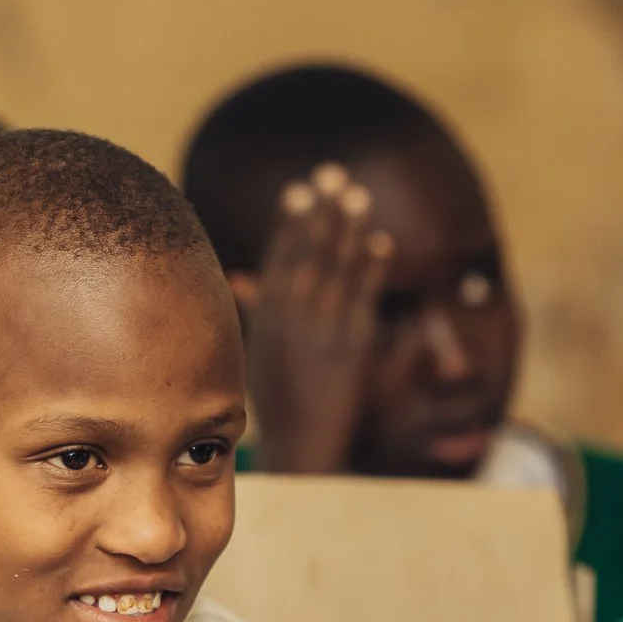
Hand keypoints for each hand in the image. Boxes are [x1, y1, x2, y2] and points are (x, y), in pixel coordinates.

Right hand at [233, 163, 394, 473]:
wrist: (300, 446)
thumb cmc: (276, 400)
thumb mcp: (255, 351)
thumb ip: (254, 310)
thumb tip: (240, 275)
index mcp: (267, 319)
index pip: (279, 260)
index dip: (291, 223)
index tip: (299, 189)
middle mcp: (292, 321)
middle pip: (309, 255)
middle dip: (322, 213)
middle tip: (333, 174)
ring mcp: (323, 333)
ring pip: (337, 271)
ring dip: (349, 230)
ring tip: (358, 194)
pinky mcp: (352, 349)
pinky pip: (364, 300)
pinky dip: (372, 270)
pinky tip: (382, 242)